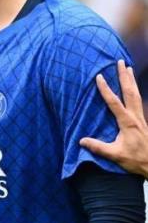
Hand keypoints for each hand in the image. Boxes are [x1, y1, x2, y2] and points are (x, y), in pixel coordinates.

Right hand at [80, 60, 147, 177]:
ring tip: (128, 67)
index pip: (114, 102)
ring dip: (131, 80)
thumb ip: (98, 147)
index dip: (106, 89)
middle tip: (120, 62)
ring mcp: (140, 118)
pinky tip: (132, 87)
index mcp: (127, 122)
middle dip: (124, 76)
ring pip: (136, 94)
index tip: (99, 76)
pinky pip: (138, 101)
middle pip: (130, 92)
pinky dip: (134, 90)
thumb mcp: (116, 155)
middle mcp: (135, 116)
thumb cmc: (136, 160)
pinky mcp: (143, 121)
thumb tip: (81, 141)